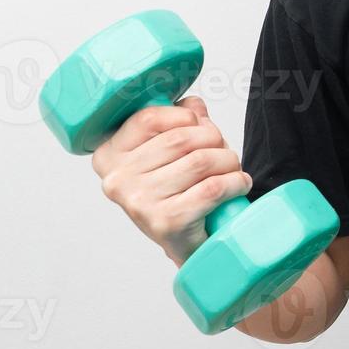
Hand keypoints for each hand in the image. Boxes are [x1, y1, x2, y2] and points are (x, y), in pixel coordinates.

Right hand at [89, 95, 252, 266]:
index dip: (184, 116)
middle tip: (224, 152)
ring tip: (232, 170)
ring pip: (201, 161)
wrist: (186, 245)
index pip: (148, 118)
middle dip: (214, 140)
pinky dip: (235, 182)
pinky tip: (239, 185)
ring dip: (228, 161)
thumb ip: (180, 120)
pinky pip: (212, 188)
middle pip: (180, 139)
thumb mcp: (169, 152)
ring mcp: (139, 202)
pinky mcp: (166, 222)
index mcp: (109, 155)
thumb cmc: (177, 192)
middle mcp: (117, 180)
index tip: (199, 126)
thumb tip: (194, 104)